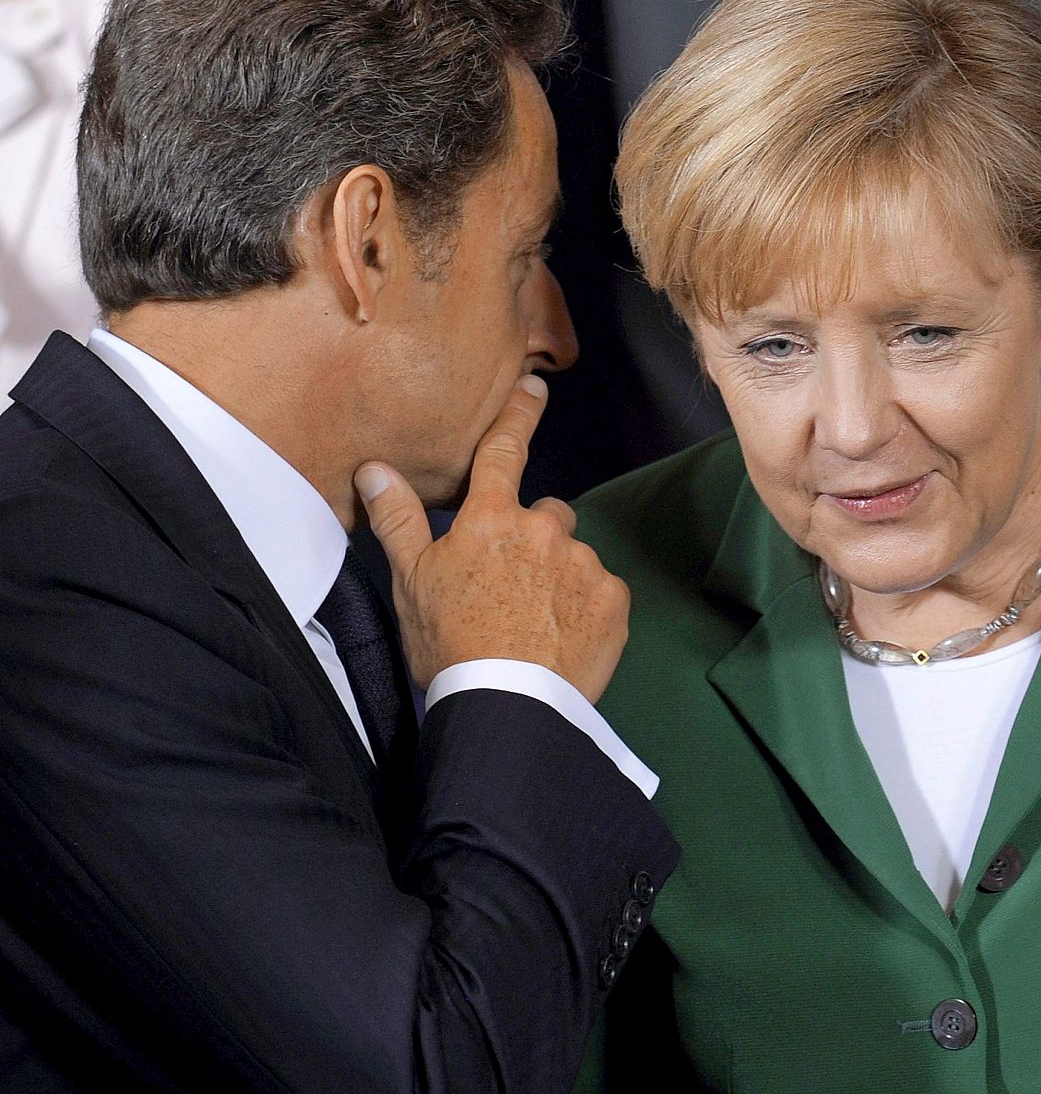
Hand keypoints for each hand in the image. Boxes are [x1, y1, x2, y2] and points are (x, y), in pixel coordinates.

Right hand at [354, 375, 629, 702]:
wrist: (509, 706)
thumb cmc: (452, 645)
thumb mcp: (411, 583)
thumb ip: (397, 520)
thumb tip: (374, 469)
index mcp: (491, 519)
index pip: (504, 451)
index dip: (519, 414)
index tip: (535, 388)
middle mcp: (543, 530)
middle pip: (545, 514)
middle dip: (532, 538)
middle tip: (509, 585)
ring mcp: (583, 564)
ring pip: (572, 555)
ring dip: (558, 574)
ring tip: (532, 619)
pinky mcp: (613, 600)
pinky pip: (600, 589)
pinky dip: (584, 606)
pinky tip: (561, 635)